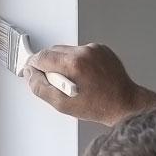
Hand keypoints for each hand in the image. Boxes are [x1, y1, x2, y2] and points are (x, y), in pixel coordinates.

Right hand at [25, 43, 146, 125]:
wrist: (125, 104)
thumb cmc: (99, 107)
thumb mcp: (63, 105)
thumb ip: (41, 88)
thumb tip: (29, 75)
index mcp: (74, 64)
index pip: (42, 56)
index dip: (33, 65)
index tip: (31, 72)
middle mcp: (84, 52)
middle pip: (53, 51)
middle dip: (48, 65)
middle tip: (54, 83)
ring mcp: (94, 49)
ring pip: (66, 51)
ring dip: (62, 63)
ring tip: (72, 82)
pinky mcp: (101, 49)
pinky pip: (80, 52)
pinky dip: (76, 62)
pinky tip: (83, 77)